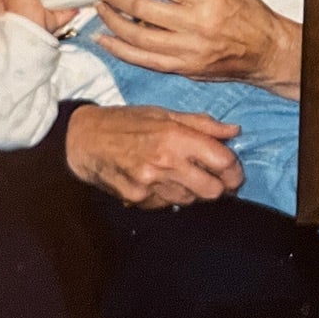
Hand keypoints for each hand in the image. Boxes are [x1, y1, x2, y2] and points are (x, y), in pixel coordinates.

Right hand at [65, 104, 244, 208]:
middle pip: (212, 190)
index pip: (222, 162)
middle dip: (219, 187)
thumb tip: (233, 131)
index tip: (234, 171)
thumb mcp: (165, 113)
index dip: (235, 170)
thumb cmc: (126, 122)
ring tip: (184, 176)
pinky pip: (167, 205)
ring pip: (190, 201)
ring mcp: (150, 185)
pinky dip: (171, 196)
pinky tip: (162, 182)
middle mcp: (164, 163)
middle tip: (217, 179)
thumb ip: (203, 124)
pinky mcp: (137, 200)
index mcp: (175, 136)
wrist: (84, 141)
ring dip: (194, 192)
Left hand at [94, 0, 301, 96]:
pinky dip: (120, 50)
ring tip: (100, 8)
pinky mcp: (183, 68)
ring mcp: (187, 50)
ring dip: (111, 21)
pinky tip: (104, 40)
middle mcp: (196, 24)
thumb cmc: (248, 13)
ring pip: (136, 36)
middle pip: (142, 7)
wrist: (265, 52)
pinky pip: (143, 60)